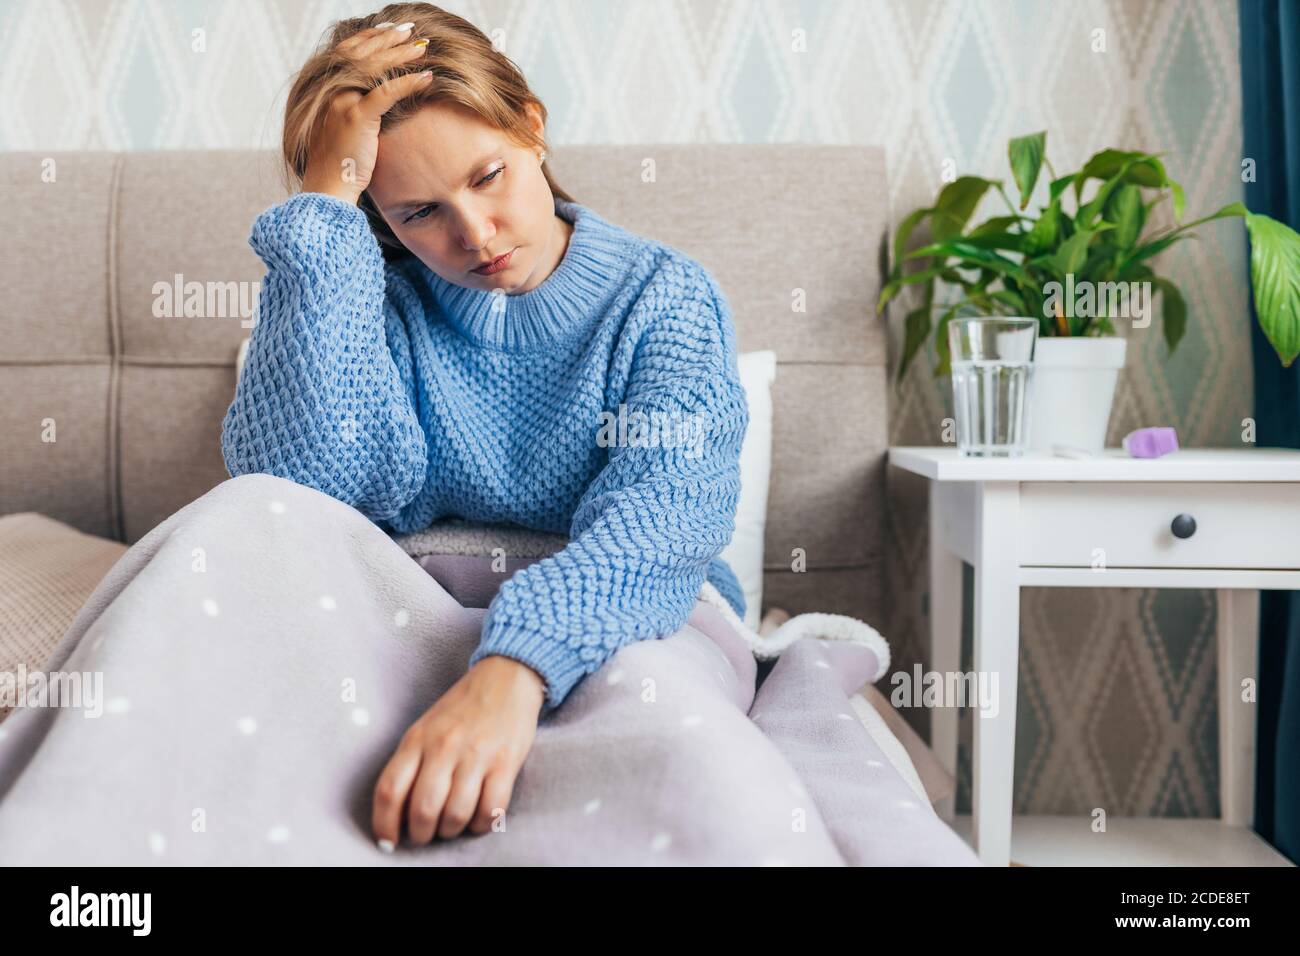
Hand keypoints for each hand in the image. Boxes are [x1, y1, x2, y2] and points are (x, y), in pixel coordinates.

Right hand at [299, 23, 433, 203]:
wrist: (328, 183)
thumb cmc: (340, 160)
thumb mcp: (343, 125)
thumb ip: (355, 104)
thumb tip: (377, 94)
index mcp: (328, 88)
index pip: (349, 51)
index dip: (370, 38)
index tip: (391, 30)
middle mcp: (333, 90)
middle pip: (363, 53)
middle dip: (389, 39)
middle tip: (412, 32)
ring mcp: (343, 102)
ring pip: (375, 67)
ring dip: (401, 55)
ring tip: (422, 49)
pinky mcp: (357, 117)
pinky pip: (387, 93)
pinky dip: (408, 83)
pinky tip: (426, 77)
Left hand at [371, 655, 546, 847]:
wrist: (505, 678)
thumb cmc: (461, 709)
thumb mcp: (425, 729)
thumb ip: (411, 765)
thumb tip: (398, 813)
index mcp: (417, 739)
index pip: (389, 790)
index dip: (384, 825)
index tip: (388, 842)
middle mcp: (443, 747)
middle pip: (422, 810)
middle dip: (422, 834)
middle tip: (427, 834)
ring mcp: (476, 754)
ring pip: (456, 814)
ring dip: (452, 830)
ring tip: (453, 825)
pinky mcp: (505, 762)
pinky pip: (491, 809)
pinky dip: (482, 824)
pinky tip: (479, 818)